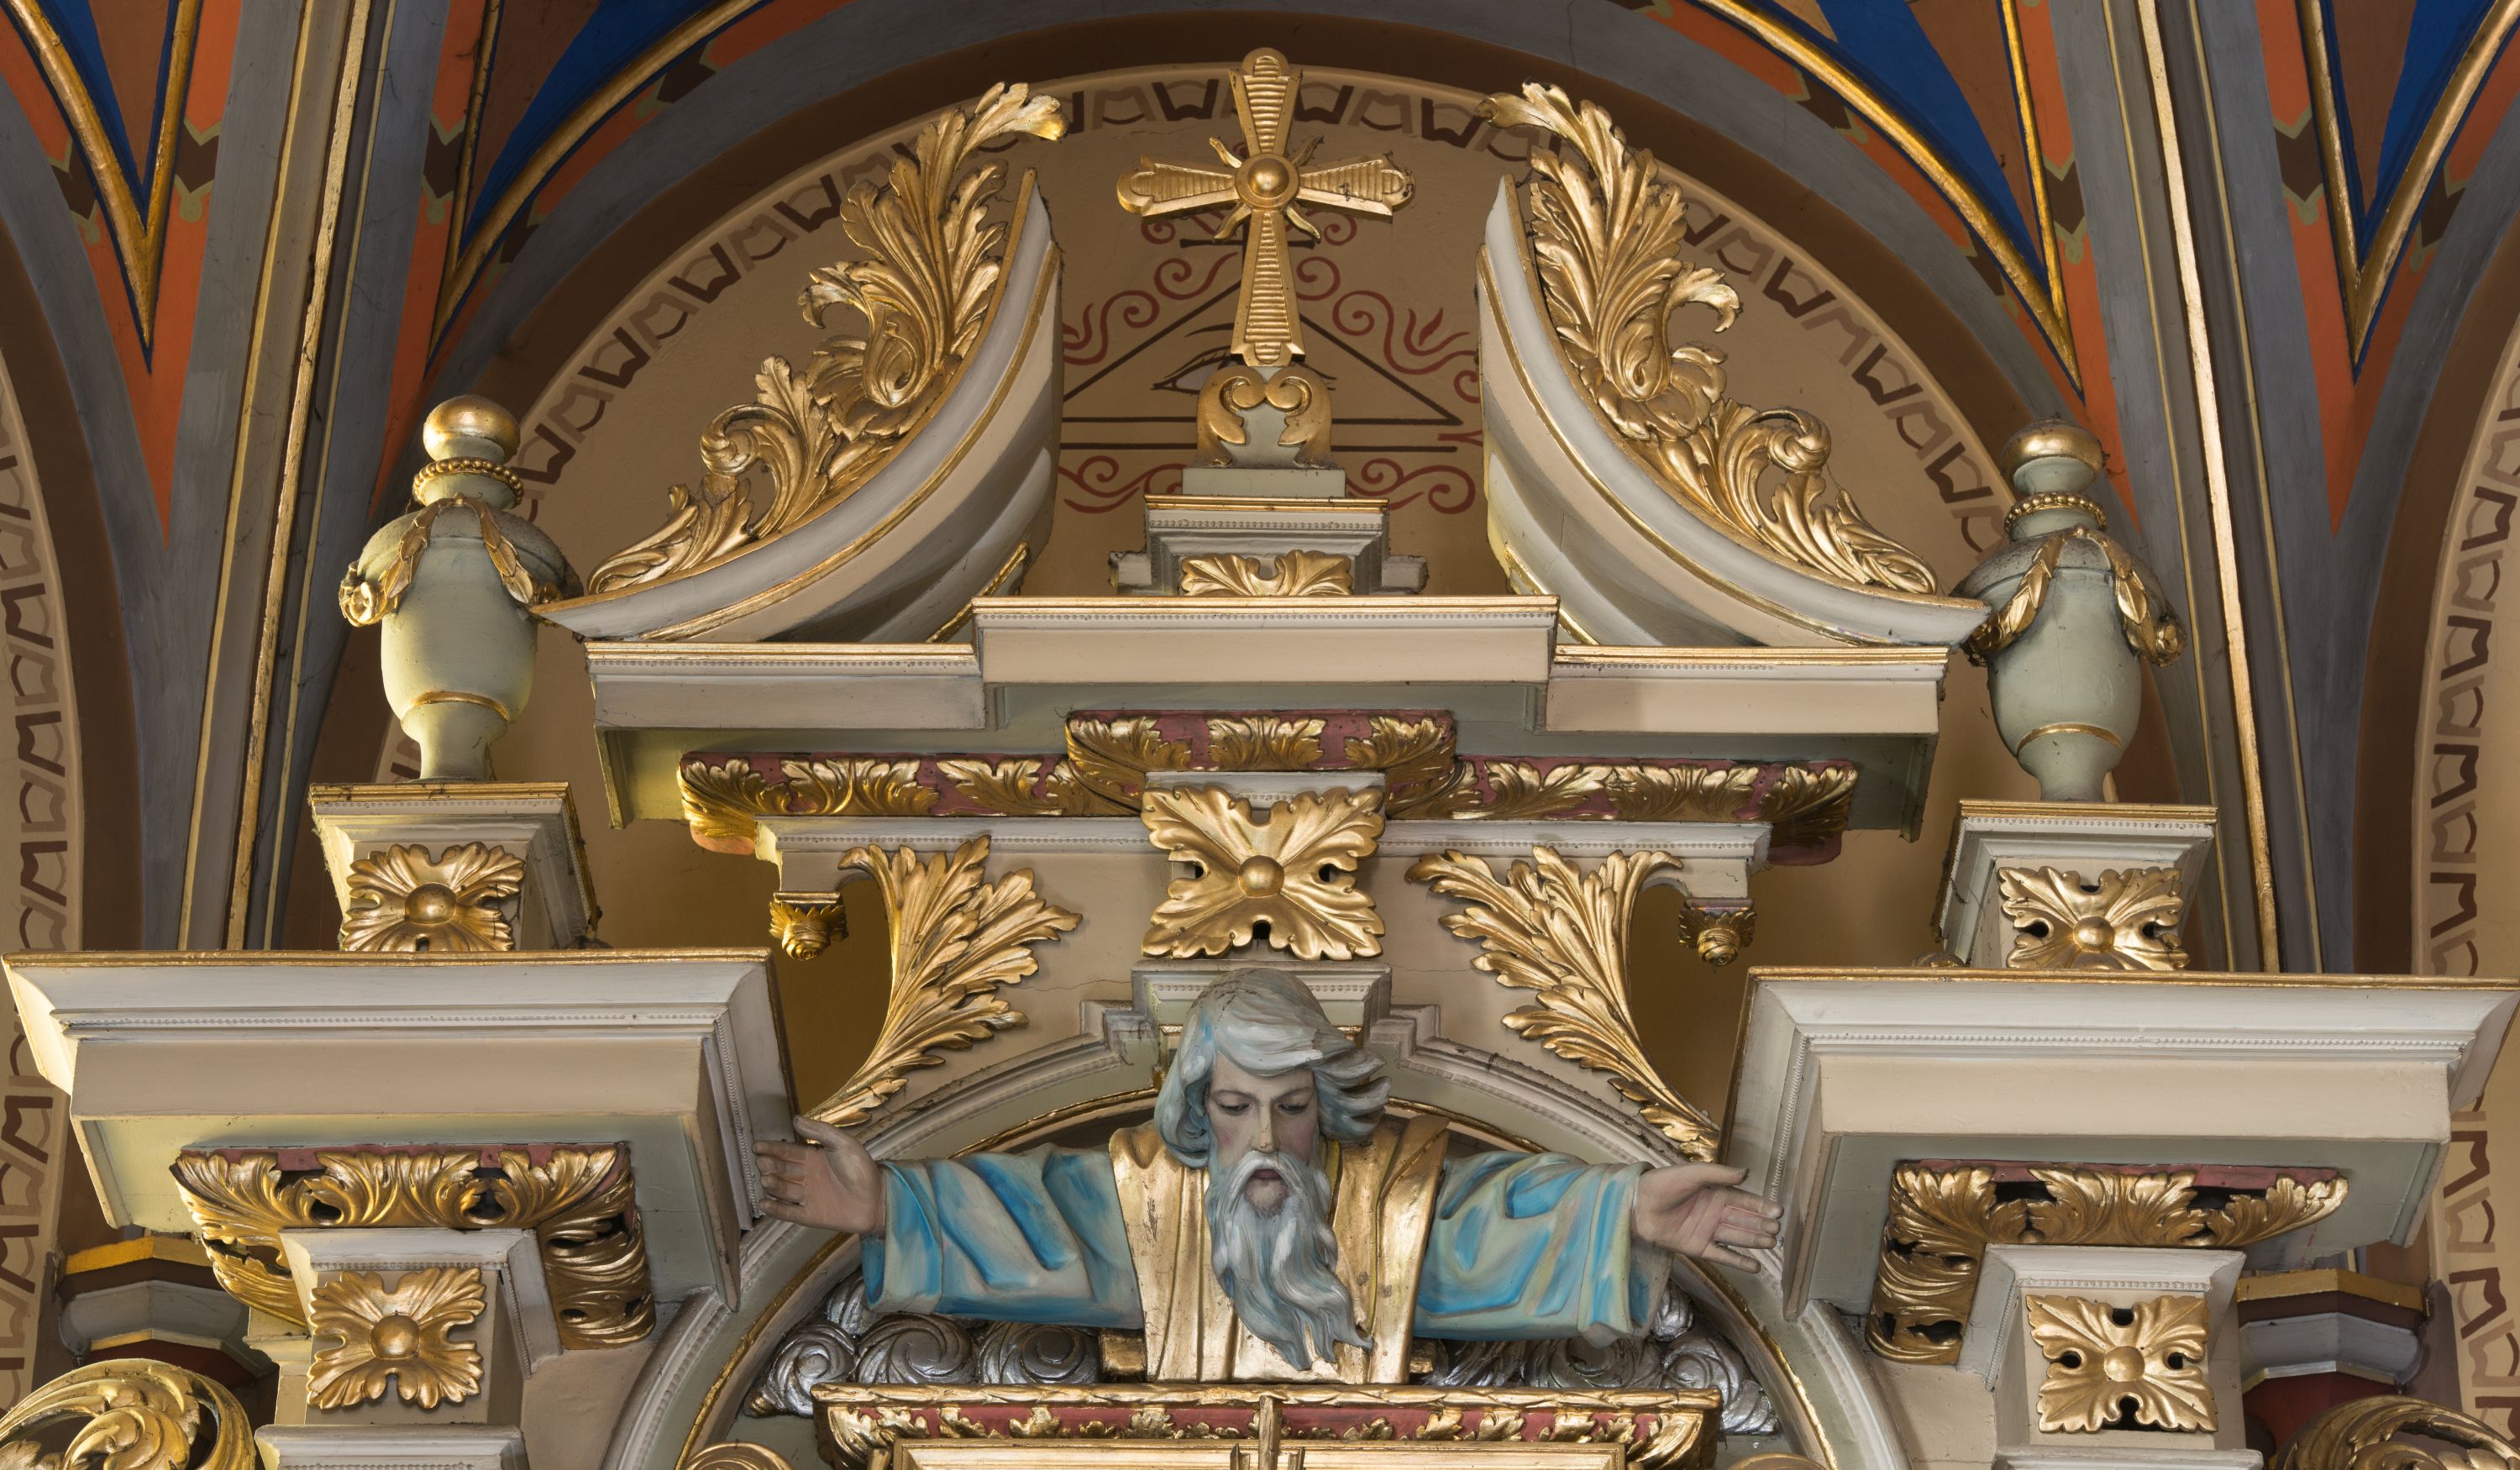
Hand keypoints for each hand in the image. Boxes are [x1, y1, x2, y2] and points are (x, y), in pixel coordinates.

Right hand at [754, 1115, 886, 1234]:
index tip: (756, 1146)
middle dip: (771, 1165)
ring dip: (773, 1185)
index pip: (787, 1152)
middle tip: (762, 1162)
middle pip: (782, 1170)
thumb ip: (821, 1131)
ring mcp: (807, 1197)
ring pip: (784, 1190)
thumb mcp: (845, 1144)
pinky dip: (776, 1209)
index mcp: (813, 1158)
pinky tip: (763, 1204)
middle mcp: (807, 1177)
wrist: (878, 1198)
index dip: (772, 1148)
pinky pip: (790, 1213)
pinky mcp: (810, 1216)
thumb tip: (795, 1119)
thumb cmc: (863, 1169)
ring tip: (766, 1179)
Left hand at [1631, 1163, 1782, 1271]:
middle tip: (1778, 1229)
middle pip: (1744, 1220)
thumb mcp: (1692, 1173)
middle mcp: (1714, 1213)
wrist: (1637, 1206)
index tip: (1779, 1211)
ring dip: (1754, 1241)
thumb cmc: (1663, 1184)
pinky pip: (1722, 1255)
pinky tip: (1755, 1266)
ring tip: (1772, 1243)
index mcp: (1715, 1193)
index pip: (1744, 1201)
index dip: (1761, 1205)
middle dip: (1761, 1224)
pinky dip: (1738, 1261)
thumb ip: (1718, 1173)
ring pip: (1736, 1237)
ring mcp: (1706, 1231)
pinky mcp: (1697, 1248)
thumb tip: (1746, 1173)